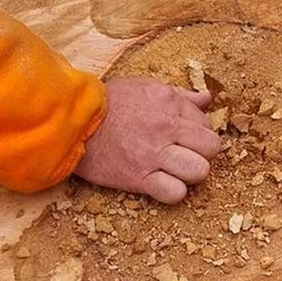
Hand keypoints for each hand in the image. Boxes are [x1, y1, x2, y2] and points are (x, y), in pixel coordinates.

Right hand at [74, 77, 220, 203]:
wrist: (70, 124)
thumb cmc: (106, 104)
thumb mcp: (143, 88)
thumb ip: (178, 94)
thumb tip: (206, 98)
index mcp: (169, 102)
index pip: (207, 122)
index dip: (198, 133)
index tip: (184, 137)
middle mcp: (166, 126)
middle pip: (211, 147)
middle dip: (202, 153)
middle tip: (185, 155)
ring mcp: (153, 154)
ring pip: (199, 171)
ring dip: (191, 174)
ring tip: (175, 171)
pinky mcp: (139, 178)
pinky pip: (175, 192)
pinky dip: (173, 192)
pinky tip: (162, 184)